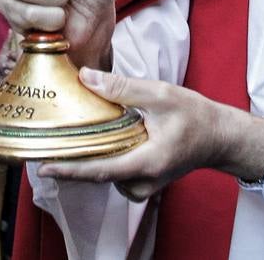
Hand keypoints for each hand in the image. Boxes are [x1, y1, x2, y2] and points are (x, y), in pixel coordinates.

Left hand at [35, 68, 263, 200]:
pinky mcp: (141, 183)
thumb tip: (85, 77)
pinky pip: (113, 174)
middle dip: (71, 160)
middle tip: (45, 144)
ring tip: (71, 137)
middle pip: (96, 174)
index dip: (70, 169)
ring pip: (104, 174)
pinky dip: (102, 159)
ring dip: (88, 157)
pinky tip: (96, 141)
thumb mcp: (160, 94)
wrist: (219, 138)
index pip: (101, 170)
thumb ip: (123, 88)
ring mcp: (142, 186)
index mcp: (147, 162)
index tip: (45, 166)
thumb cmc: (195, 115)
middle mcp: (142, 181)